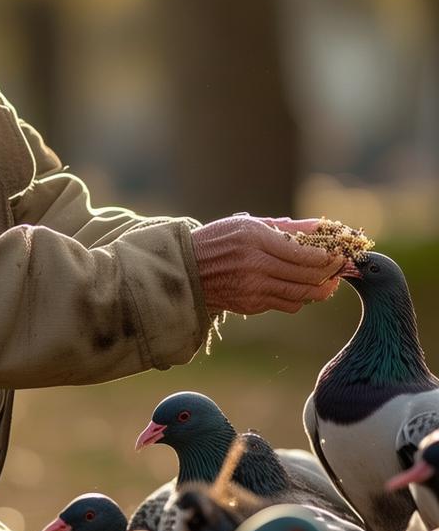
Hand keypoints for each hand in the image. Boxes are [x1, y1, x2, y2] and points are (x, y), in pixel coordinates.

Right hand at [191, 214, 344, 316]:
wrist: (188, 269)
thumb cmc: (220, 240)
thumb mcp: (250, 225)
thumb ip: (288, 228)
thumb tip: (324, 228)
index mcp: (256, 240)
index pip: (305, 253)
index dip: (329, 255)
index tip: (341, 251)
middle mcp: (255, 266)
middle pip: (308, 275)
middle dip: (332, 271)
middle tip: (342, 266)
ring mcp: (254, 288)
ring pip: (302, 294)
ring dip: (322, 288)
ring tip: (330, 280)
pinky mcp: (252, 305)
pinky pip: (288, 304)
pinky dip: (300, 297)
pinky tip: (302, 287)